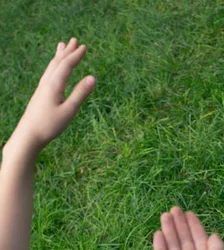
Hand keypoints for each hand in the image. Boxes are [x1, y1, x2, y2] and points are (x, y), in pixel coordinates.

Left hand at [7, 38, 94, 155]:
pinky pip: (48, 74)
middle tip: (74, 40)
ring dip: (58, 56)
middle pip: (58, 63)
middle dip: (67, 52)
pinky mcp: (40, 95)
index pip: (66, 65)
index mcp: (54, 85)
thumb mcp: (69, 111)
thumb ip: (80, 93)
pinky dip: (53, 66)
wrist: (29, 135)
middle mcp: (47, 83)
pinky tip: (54, 70)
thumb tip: (93, 78)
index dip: (76, 56)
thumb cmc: (50, 125)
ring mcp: (42, 88)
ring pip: (51, 67)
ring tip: (62, 46)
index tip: (84, 47)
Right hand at [153, 207, 223, 249]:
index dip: (195, 226)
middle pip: (186, 241)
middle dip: (181, 225)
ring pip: (173, 247)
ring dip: (169, 230)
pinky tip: (158, 233)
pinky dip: (160, 245)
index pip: (201, 240)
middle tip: (174, 209)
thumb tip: (214, 235)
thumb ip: (217, 246)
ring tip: (164, 215)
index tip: (188, 213)